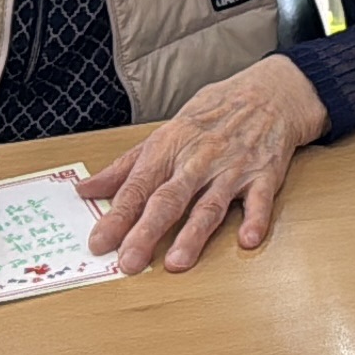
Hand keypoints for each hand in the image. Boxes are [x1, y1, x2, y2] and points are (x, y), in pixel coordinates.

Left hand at [81, 56, 328, 273]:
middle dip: (147, 231)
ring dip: (193, 234)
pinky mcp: (264, 174)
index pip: (137, 186)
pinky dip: (255, 219)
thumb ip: (125, 167)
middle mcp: (198, 159)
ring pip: (209, 205)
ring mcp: (233, 167)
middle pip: (169, 199)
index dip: (117, 215)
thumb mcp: (165, 133)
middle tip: (129, 262)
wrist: (269, 91)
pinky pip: (260, 199)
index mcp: (169, 148)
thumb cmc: (212, 114)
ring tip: (177, 263)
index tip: (99, 242)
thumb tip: (84, 189)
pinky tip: (247, 240)